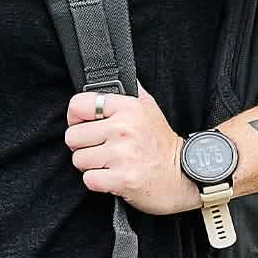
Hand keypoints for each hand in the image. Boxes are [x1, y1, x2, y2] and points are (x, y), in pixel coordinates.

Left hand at [64, 80, 200, 215]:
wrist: (183, 176)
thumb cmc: (162, 143)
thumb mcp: (150, 107)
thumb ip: (130, 89)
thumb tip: (111, 76)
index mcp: (128, 108)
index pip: (78, 105)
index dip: (75, 117)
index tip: (84, 125)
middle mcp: (123, 128)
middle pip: (73, 136)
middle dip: (83, 146)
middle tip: (100, 148)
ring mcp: (122, 155)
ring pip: (79, 159)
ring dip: (91, 165)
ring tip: (109, 163)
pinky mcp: (122, 179)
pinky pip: (89, 179)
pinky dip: (98, 182)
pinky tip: (113, 176)